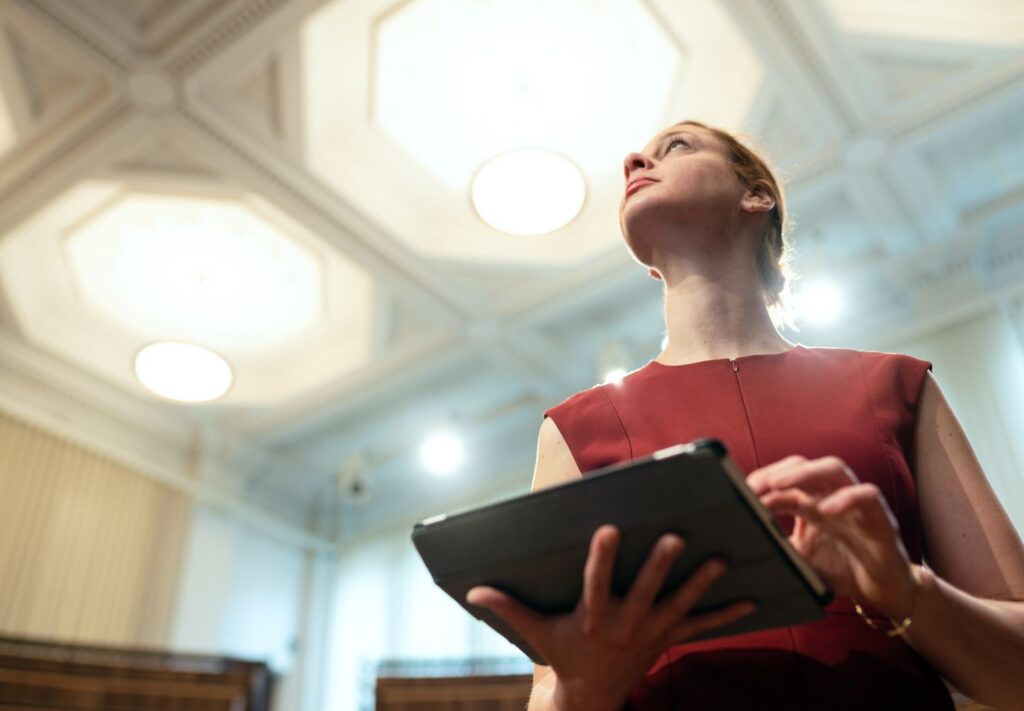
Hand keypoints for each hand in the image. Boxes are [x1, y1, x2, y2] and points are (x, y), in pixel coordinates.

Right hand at [465, 526, 755, 710]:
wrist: (593, 695)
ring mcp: (651, 632)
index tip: (607, 528)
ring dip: (700, 583)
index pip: (596, 582)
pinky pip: (701, 626)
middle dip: (661, 565)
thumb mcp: (535, 632)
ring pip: (680, 604)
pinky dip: (725, 615)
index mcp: (593, 616)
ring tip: (721, 561)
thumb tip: (473, 590)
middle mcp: (625, 623)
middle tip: (676, 536)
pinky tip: (751, 599)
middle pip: (646, 590)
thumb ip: (508, 606)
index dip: (602, 557)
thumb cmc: (563, 654)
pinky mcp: (668, 638)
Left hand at [747, 455, 920, 620]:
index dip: (761, 482)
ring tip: (779, 484)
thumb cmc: (841, 570)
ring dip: (805, 473)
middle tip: (753, 485)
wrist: (883, 593)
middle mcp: (832, 496)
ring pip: (835, 469)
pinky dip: (847, 497)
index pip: (784, 478)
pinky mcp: (880, 518)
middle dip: (778, 471)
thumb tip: (740, 548)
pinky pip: (868, 495)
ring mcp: (856, 503)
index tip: (738, 492)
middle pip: (805, 465)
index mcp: (811, 502)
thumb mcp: (800, 559)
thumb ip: (776, 548)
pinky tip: (826, 510)